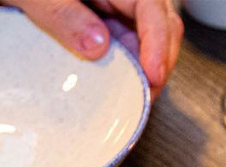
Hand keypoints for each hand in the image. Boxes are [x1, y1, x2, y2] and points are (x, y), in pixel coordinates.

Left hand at [5, 0, 183, 96]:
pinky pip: (127, 42)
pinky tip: (118, 86)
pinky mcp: (105, 18)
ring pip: (149, 37)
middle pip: (162, 25)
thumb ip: (63, 14)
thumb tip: (97, 46)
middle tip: (144, 98)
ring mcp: (116, 5)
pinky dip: (128, 66)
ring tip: (132, 98)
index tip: (152, 75)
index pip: (152, 8)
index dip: (157, 44)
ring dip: (145, 68)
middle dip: (159, 63)